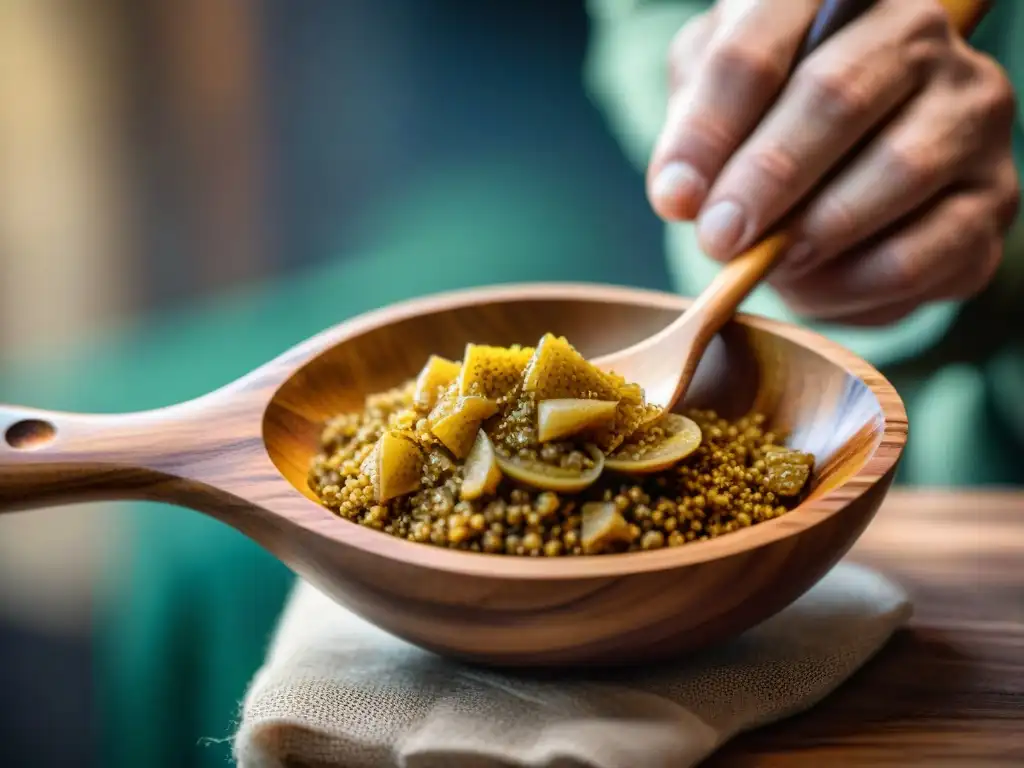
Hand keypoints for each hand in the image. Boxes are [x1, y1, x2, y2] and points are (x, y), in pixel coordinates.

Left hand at [648, 0, 1019, 324]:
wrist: (848, 161)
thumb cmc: (767, 119)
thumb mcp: (715, 99)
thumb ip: (691, 131)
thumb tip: (680, 195)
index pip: (759, 45)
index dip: (710, 127)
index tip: (677, 197)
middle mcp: (919, 34)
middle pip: (836, 95)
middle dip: (766, 180)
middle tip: (719, 238)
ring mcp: (970, 112)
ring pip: (899, 169)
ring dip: (816, 232)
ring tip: (769, 262)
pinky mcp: (991, 198)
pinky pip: (928, 250)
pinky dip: (858, 282)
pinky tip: (815, 284)